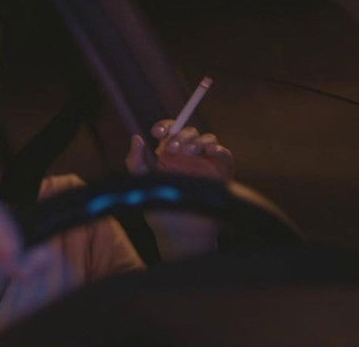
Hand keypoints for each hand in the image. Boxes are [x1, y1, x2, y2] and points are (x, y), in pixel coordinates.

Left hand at [124, 119, 232, 259]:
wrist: (181, 232)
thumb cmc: (161, 209)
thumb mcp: (144, 183)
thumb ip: (136, 161)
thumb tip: (137, 137)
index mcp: (169, 154)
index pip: (169, 131)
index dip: (165, 126)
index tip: (157, 132)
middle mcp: (188, 154)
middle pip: (188, 132)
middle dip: (180, 136)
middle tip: (172, 148)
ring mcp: (205, 161)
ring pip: (206, 138)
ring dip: (197, 140)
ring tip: (188, 151)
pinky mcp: (221, 170)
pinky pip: (223, 153)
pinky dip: (217, 148)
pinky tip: (209, 151)